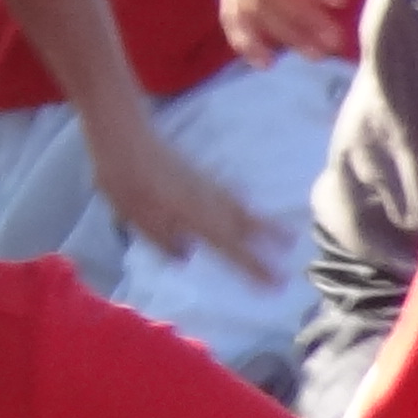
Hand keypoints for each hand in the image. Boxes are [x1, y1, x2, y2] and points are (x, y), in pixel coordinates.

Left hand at [82, 108, 282, 284]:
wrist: (123, 134)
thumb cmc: (125, 180)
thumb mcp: (138, 219)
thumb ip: (164, 241)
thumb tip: (187, 257)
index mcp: (195, 217)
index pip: (231, 249)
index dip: (254, 267)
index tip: (277, 283)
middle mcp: (207, 201)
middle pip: (245, 223)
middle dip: (271, 238)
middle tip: (294, 249)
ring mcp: (204, 183)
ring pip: (240, 206)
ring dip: (262, 221)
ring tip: (283, 232)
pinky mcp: (195, 171)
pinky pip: (229, 194)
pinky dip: (242, 204)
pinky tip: (242, 206)